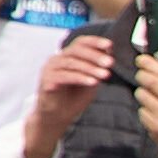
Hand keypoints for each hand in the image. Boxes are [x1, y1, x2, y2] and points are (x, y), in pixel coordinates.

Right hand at [30, 29, 118, 157]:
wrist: (57, 116)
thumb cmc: (74, 97)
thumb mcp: (90, 80)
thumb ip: (97, 68)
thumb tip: (109, 52)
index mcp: (67, 56)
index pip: (80, 43)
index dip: (94, 41)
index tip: (110, 45)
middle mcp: (56, 59)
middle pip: (75, 51)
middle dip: (95, 56)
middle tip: (110, 63)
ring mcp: (49, 69)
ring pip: (71, 63)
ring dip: (90, 68)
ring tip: (106, 75)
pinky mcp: (46, 81)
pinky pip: (64, 77)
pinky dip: (80, 78)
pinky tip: (93, 83)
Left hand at [137, 47, 157, 157]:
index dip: (149, 64)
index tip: (141, 60)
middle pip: (149, 82)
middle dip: (142, 74)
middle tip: (142, 74)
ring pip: (142, 95)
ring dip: (143, 91)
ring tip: (151, 94)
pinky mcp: (157, 129)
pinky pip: (142, 111)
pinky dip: (145, 108)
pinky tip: (155, 110)